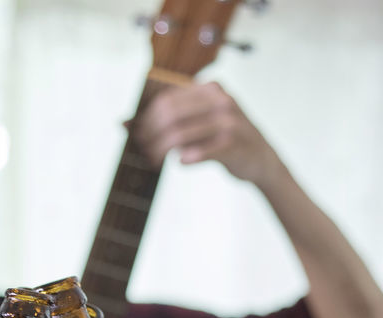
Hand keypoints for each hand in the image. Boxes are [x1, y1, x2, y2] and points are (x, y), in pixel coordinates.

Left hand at [129, 81, 279, 185]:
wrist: (262, 160)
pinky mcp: (233, 144)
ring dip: (161, 150)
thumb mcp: (198, 123)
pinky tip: (180, 163)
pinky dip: (185, 158)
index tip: (136, 136)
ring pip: (180, 134)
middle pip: (170, 115)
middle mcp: (221, 100)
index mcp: (211, 88)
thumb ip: (167, 120)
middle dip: (150, 134)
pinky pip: (200, 151)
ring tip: (153, 161)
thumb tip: (120, 123)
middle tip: (142, 150)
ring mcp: (229, 121)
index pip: (168, 100)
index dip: (147, 119)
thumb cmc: (222, 140)